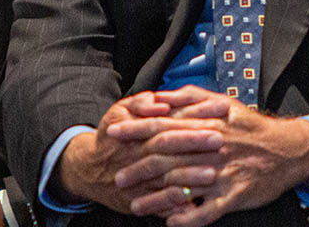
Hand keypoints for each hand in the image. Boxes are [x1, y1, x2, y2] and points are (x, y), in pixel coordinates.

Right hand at [56, 91, 224, 213]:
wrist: (88, 169)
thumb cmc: (112, 136)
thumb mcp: (121, 111)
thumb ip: (142, 102)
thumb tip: (161, 103)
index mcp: (138, 128)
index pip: (170, 119)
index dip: (195, 113)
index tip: (219, 108)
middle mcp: (138, 153)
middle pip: (168, 146)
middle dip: (194, 142)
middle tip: (220, 139)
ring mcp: (138, 178)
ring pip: (164, 177)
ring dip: (188, 176)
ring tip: (212, 173)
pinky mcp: (137, 200)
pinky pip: (155, 204)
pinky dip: (172, 203)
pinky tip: (190, 202)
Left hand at [114, 87, 308, 226]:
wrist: (288, 149)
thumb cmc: (249, 126)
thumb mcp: (221, 101)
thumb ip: (189, 97)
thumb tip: (159, 95)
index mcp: (205, 123)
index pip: (163, 124)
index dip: (136, 129)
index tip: (114, 133)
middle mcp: (210, 147)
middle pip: (167, 157)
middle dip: (138, 168)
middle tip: (117, 177)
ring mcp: (222, 173)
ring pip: (183, 188)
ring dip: (156, 199)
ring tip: (135, 205)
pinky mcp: (234, 195)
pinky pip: (208, 211)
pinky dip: (188, 218)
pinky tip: (171, 222)